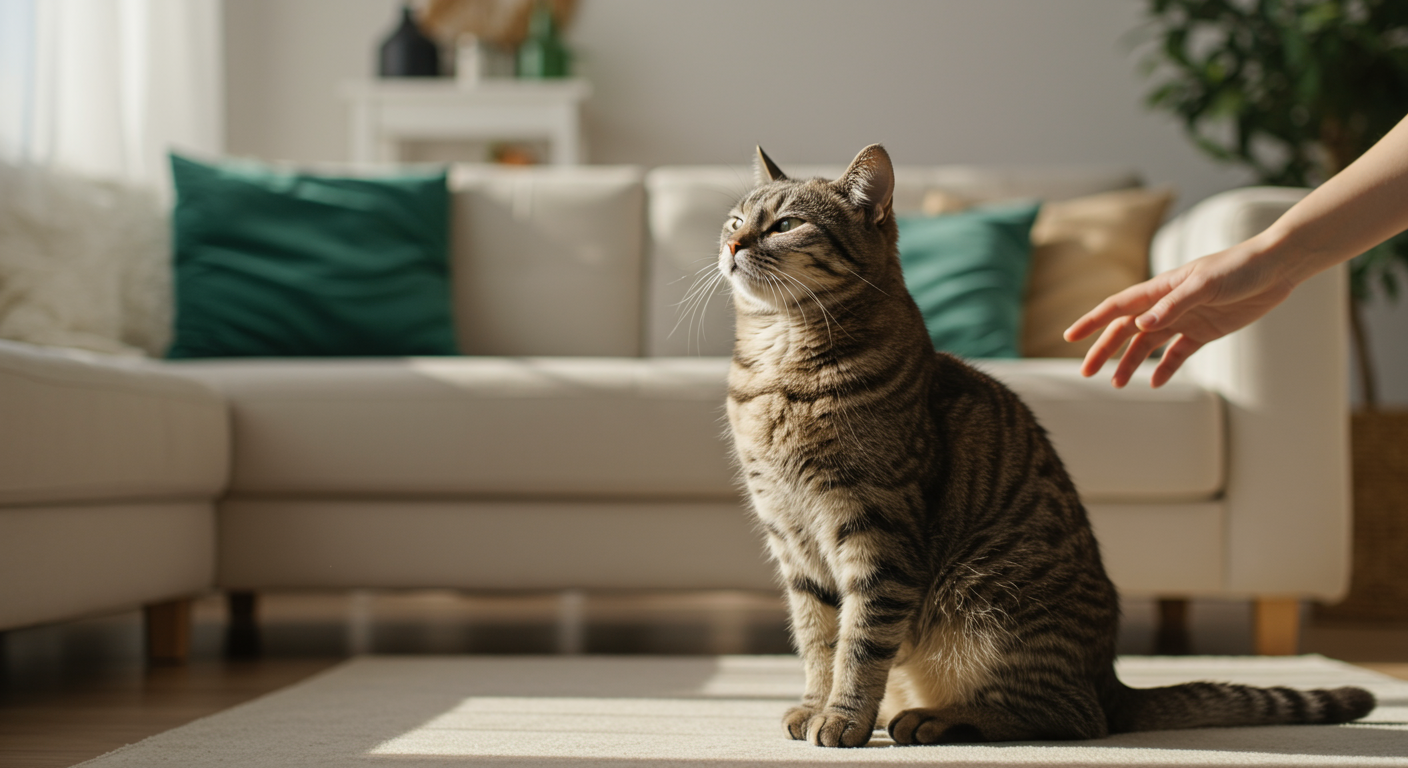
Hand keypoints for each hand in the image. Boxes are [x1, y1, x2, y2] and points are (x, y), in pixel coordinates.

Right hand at [1063, 241, 1295, 387]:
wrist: (1276, 268)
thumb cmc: (1239, 268)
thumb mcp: (1206, 284)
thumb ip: (1173, 305)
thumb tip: (1141, 325)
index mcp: (1160, 289)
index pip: (1117, 307)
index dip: (1092, 321)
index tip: (1070, 336)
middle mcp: (1166, 305)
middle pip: (1126, 330)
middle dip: (1104, 350)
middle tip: (1086, 372)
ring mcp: (1184, 319)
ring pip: (1147, 345)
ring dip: (1130, 363)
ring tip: (1116, 384)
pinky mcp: (1204, 331)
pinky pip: (1177, 354)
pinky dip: (1164, 367)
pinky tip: (1154, 382)